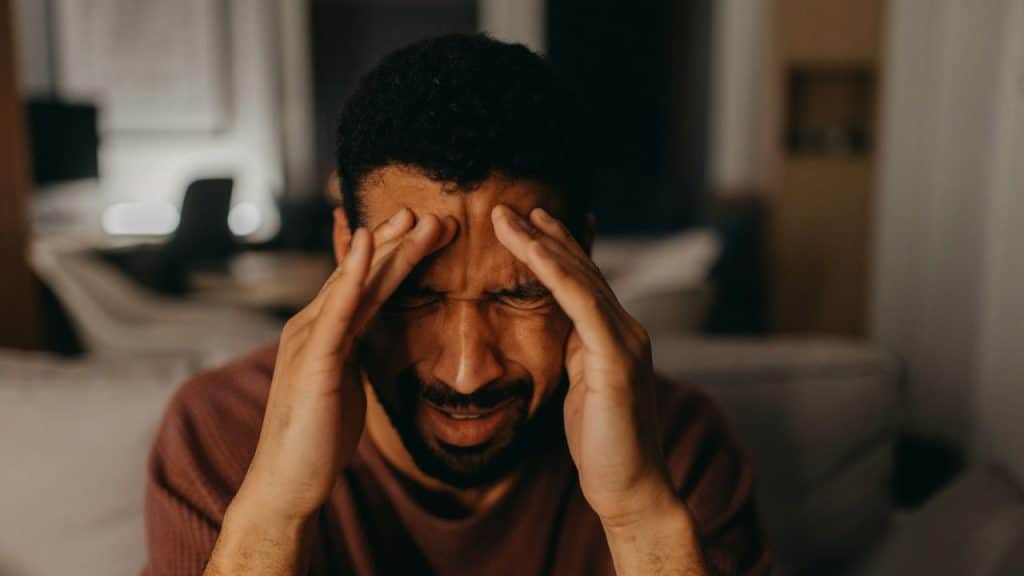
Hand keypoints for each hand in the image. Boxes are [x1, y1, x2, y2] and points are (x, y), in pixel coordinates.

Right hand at [207, 210, 455, 574]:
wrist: (287, 482)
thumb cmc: (317, 436)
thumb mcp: (343, 382)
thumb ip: (353, 350)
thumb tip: (371, 333)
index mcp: (325, 332)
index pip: (364, 284)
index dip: (394, 255)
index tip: (425, 230)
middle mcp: (313, 325)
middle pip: (363, 274)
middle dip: (397, 241)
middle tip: (431, 212)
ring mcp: (311, 339)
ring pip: (356, 283)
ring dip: (388, 247)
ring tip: (415, 217)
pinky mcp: (315, 360)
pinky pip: (339, 309)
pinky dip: (354, 274)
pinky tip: (368, 245)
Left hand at [491, 205, 671, 525]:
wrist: (629, 488)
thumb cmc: (602, 445)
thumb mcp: (581, 388)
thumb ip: (576, 354)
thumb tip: (560, 332)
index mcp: (614, 336)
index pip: (583, 281)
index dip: (557, 247)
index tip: (529, 221)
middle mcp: (626, 330)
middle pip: (581, 269)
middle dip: (544, 234)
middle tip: (508, 206)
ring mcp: (625, 341)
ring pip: (580, 278)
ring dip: (542, 243)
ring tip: (510, 217)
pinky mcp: (617, 359)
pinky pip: (583, 305)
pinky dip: (557, 273)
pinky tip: (533, 250)